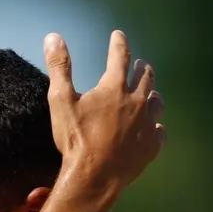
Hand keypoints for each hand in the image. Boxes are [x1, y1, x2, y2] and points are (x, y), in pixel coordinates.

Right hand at [43, 30, 165, 194]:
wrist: (95, 176)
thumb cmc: (76, 138)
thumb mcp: (61, 100)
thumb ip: (59, 67)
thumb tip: (53, 37)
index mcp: (115, 88)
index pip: (119, 57)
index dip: (118, 43)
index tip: (118, 35)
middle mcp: (137, 102)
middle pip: (145, 77)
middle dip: (141, 68)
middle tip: (139, 64)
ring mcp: (147, 124)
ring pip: (157, 102)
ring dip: (152, 94)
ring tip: (150, 94)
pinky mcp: (152, 146)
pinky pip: (160, 131)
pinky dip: (156, 125)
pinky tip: (153, 127)